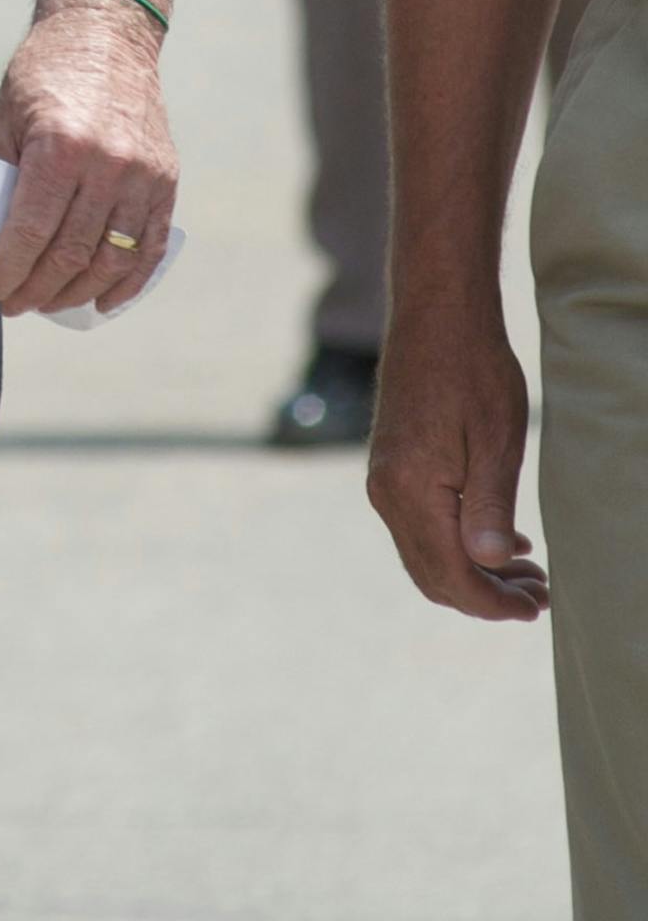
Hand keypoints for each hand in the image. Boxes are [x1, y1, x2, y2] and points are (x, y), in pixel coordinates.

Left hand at [0, 0, 177, 316]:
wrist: (107, 34)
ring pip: (112, 259)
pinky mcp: (166, 180)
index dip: (11, 270)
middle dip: (39, 289)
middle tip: (17, 304)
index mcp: (60, 147)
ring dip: (79, 293)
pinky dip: (128, 282)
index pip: (32, 231)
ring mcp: (143, 175)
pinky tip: (104, 300)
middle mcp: (107, 165)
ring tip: (52, 303)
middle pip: (72, 253)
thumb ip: (0, 182)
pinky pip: (150, 247)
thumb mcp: (5, 119)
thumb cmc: (45, 73)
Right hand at [368, 303, 548, 621]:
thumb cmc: (473, 370)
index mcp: (409, 489)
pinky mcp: (389, 467)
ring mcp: (382, 479)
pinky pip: (419, 527)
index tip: (537, 608)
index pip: (452, 575)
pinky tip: (497, 540)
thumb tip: (486, 565)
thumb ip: (489, 508)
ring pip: (425, 555)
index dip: (495, 604)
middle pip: (433, 575)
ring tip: (527, 573)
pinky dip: (457, 545)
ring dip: (474, 573)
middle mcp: (385, 491)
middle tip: (539, 595)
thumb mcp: (497, 441)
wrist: (435, 313)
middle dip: (486, 597)